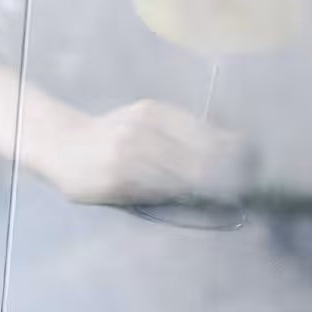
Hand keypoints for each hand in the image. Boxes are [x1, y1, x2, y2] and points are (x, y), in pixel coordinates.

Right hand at [36, 100, 254, 205]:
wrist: (59, 143)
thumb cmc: (109, 133)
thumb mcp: (142, 118)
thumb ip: (180, 129)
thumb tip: (232, 146)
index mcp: (151, 113)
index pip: (205, 135)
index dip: (233, 152)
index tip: (252, 163)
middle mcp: (140, 132)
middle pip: (198, 159)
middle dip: (224, 174)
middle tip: (243, 185)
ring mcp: (126, 158)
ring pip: (181, 179)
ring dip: (205, 190)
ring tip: (223, 196)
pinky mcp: (115, 182)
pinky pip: (157, 194)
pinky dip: (177, 198)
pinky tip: (188, 199)